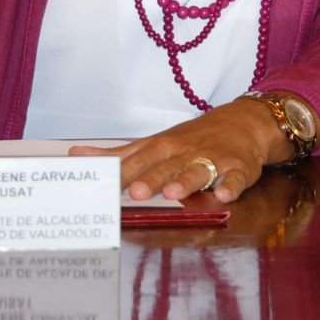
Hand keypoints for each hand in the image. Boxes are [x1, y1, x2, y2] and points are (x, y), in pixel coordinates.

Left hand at [71, 100, 288, 202]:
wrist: (242, 123)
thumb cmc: (191, 139)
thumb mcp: (154, 143)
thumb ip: (118, 154)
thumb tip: (76, 155)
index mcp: (162, 148)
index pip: (138, 160)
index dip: (122, 173)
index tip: (103, 185)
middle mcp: (185, 153)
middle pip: (166, 167)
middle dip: (151, 179)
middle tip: (135, 192)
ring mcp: (213, 160)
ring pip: (198, 170)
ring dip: (186, 181)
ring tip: (173, 192)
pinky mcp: (238, 169)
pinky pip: (235, 179)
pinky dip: (230, 186)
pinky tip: (223, 195)